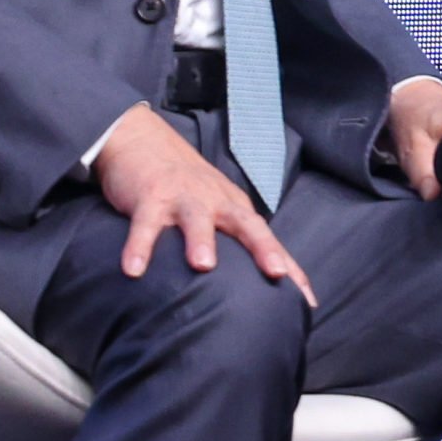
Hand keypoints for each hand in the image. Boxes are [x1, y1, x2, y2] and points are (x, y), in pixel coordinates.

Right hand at [95, 102, 313, 303]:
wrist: (142, 138)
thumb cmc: (185, 184)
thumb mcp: (217, 208)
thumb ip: (233, 240)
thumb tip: (255, 284)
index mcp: (235, 208)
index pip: (268, 240)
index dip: (290, 269)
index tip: (308, 302)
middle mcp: (215, 202)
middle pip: (245, 224)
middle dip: (263, 247)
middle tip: (277, 273)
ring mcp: (183, 198)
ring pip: (196, 219)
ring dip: (200, 240)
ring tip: (202, 266)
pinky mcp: (150, 197)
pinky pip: (144, 225)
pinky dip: (139, 246)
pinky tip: (133, 270)